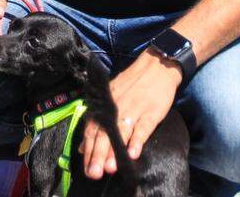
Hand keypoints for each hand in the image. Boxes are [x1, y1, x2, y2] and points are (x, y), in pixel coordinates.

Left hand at [79, 51, 180, 179]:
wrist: (156, 67)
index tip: (86, 167)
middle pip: (104, 133)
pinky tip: (132, 154)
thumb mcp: (111, 99)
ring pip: (121, 133)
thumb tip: (82, 146)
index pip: (93, 130)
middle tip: (94, 172)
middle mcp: (116, 108)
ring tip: (110, 168)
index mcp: (105, 105)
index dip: (89, 149)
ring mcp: (134, 110)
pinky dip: (137, 140)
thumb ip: (97, 123)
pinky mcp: (151, 112)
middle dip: (98, 154)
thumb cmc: (132, 85)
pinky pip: (143, 128)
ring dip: (115, 151)